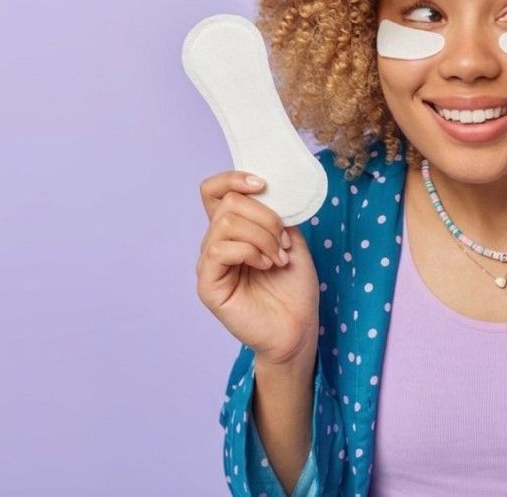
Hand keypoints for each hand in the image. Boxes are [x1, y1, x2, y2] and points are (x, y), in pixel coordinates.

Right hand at [196, 170, 319, 365]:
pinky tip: (266, 265)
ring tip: (279, 258)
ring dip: (262, 236)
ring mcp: (209, 263)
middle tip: (284, 243)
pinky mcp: (208, 284)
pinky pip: (219, 250)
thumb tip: (267, 192)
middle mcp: (217, 243)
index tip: (263, 184)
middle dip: (265, 217)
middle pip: (228, 203)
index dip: (233, 178)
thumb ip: (275, 215)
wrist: (298, 327)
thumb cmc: (294, 288)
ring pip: (226, 223)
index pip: (215, 191)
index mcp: (234, 230)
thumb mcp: (291, 239)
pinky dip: (249, 251)